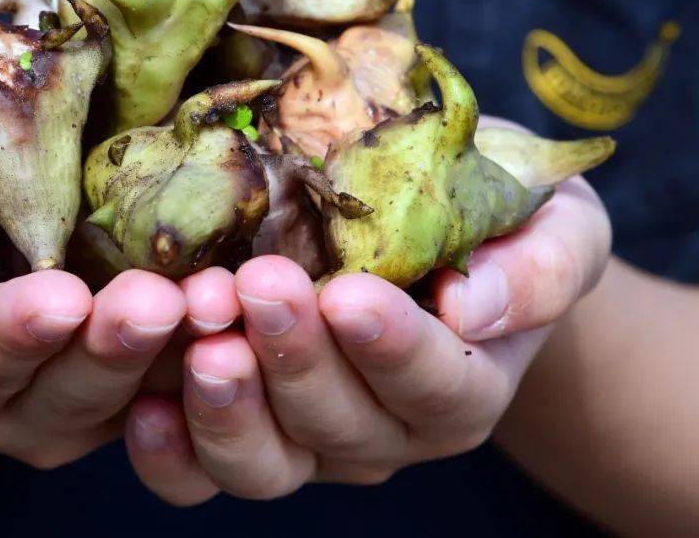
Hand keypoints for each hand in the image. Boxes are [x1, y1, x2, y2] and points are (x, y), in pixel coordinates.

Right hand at [0, 151, 202, 468]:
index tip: (60, 299)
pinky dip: (217, 348)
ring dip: (182, 351)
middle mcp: (12, 411)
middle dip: (115, 346)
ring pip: (141, 396)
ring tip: (218, 299)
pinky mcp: (145, 395)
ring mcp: (86, 411)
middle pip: (70, 392)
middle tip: (158, 299)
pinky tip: (244, 304)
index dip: (15, 332)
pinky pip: (187, 385)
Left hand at [122, 165, 610, 503]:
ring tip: (201, 345)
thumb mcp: (554, 227)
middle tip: (256, 288)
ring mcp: (311, 442)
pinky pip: (201, 472)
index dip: (394, 348)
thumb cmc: (496, 226)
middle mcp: (389, 432)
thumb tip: (477, 307)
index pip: (437, 384)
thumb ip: (542, 267)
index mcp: (466, 383)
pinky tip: (144, 405)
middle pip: (341, 424)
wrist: (435, 246)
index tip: (351, 295)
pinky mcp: (246, 433)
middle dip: (296, 360)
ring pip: (267, 464)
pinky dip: (171, 451)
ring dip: (229, 411)